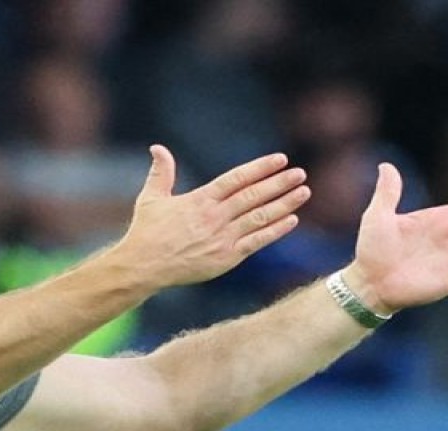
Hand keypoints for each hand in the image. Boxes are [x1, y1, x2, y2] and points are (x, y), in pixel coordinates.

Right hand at [114, 145, 310, 286]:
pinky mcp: (226, 258)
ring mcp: (222, 238)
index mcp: (200, 199)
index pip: (236, 178)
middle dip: (279, 183)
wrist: (143, 266)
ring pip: (259, 217)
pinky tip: (291, 220)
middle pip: (253, 195)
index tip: (280, 159)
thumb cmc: (146, 233)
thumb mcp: (151, 198)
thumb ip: (161, 172)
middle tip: (300, 173)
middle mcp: (215, 216)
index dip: (260, 168)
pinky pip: (256, 242)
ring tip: (303, 192)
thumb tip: (158, 148)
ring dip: (284, 204)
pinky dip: (274, 231)